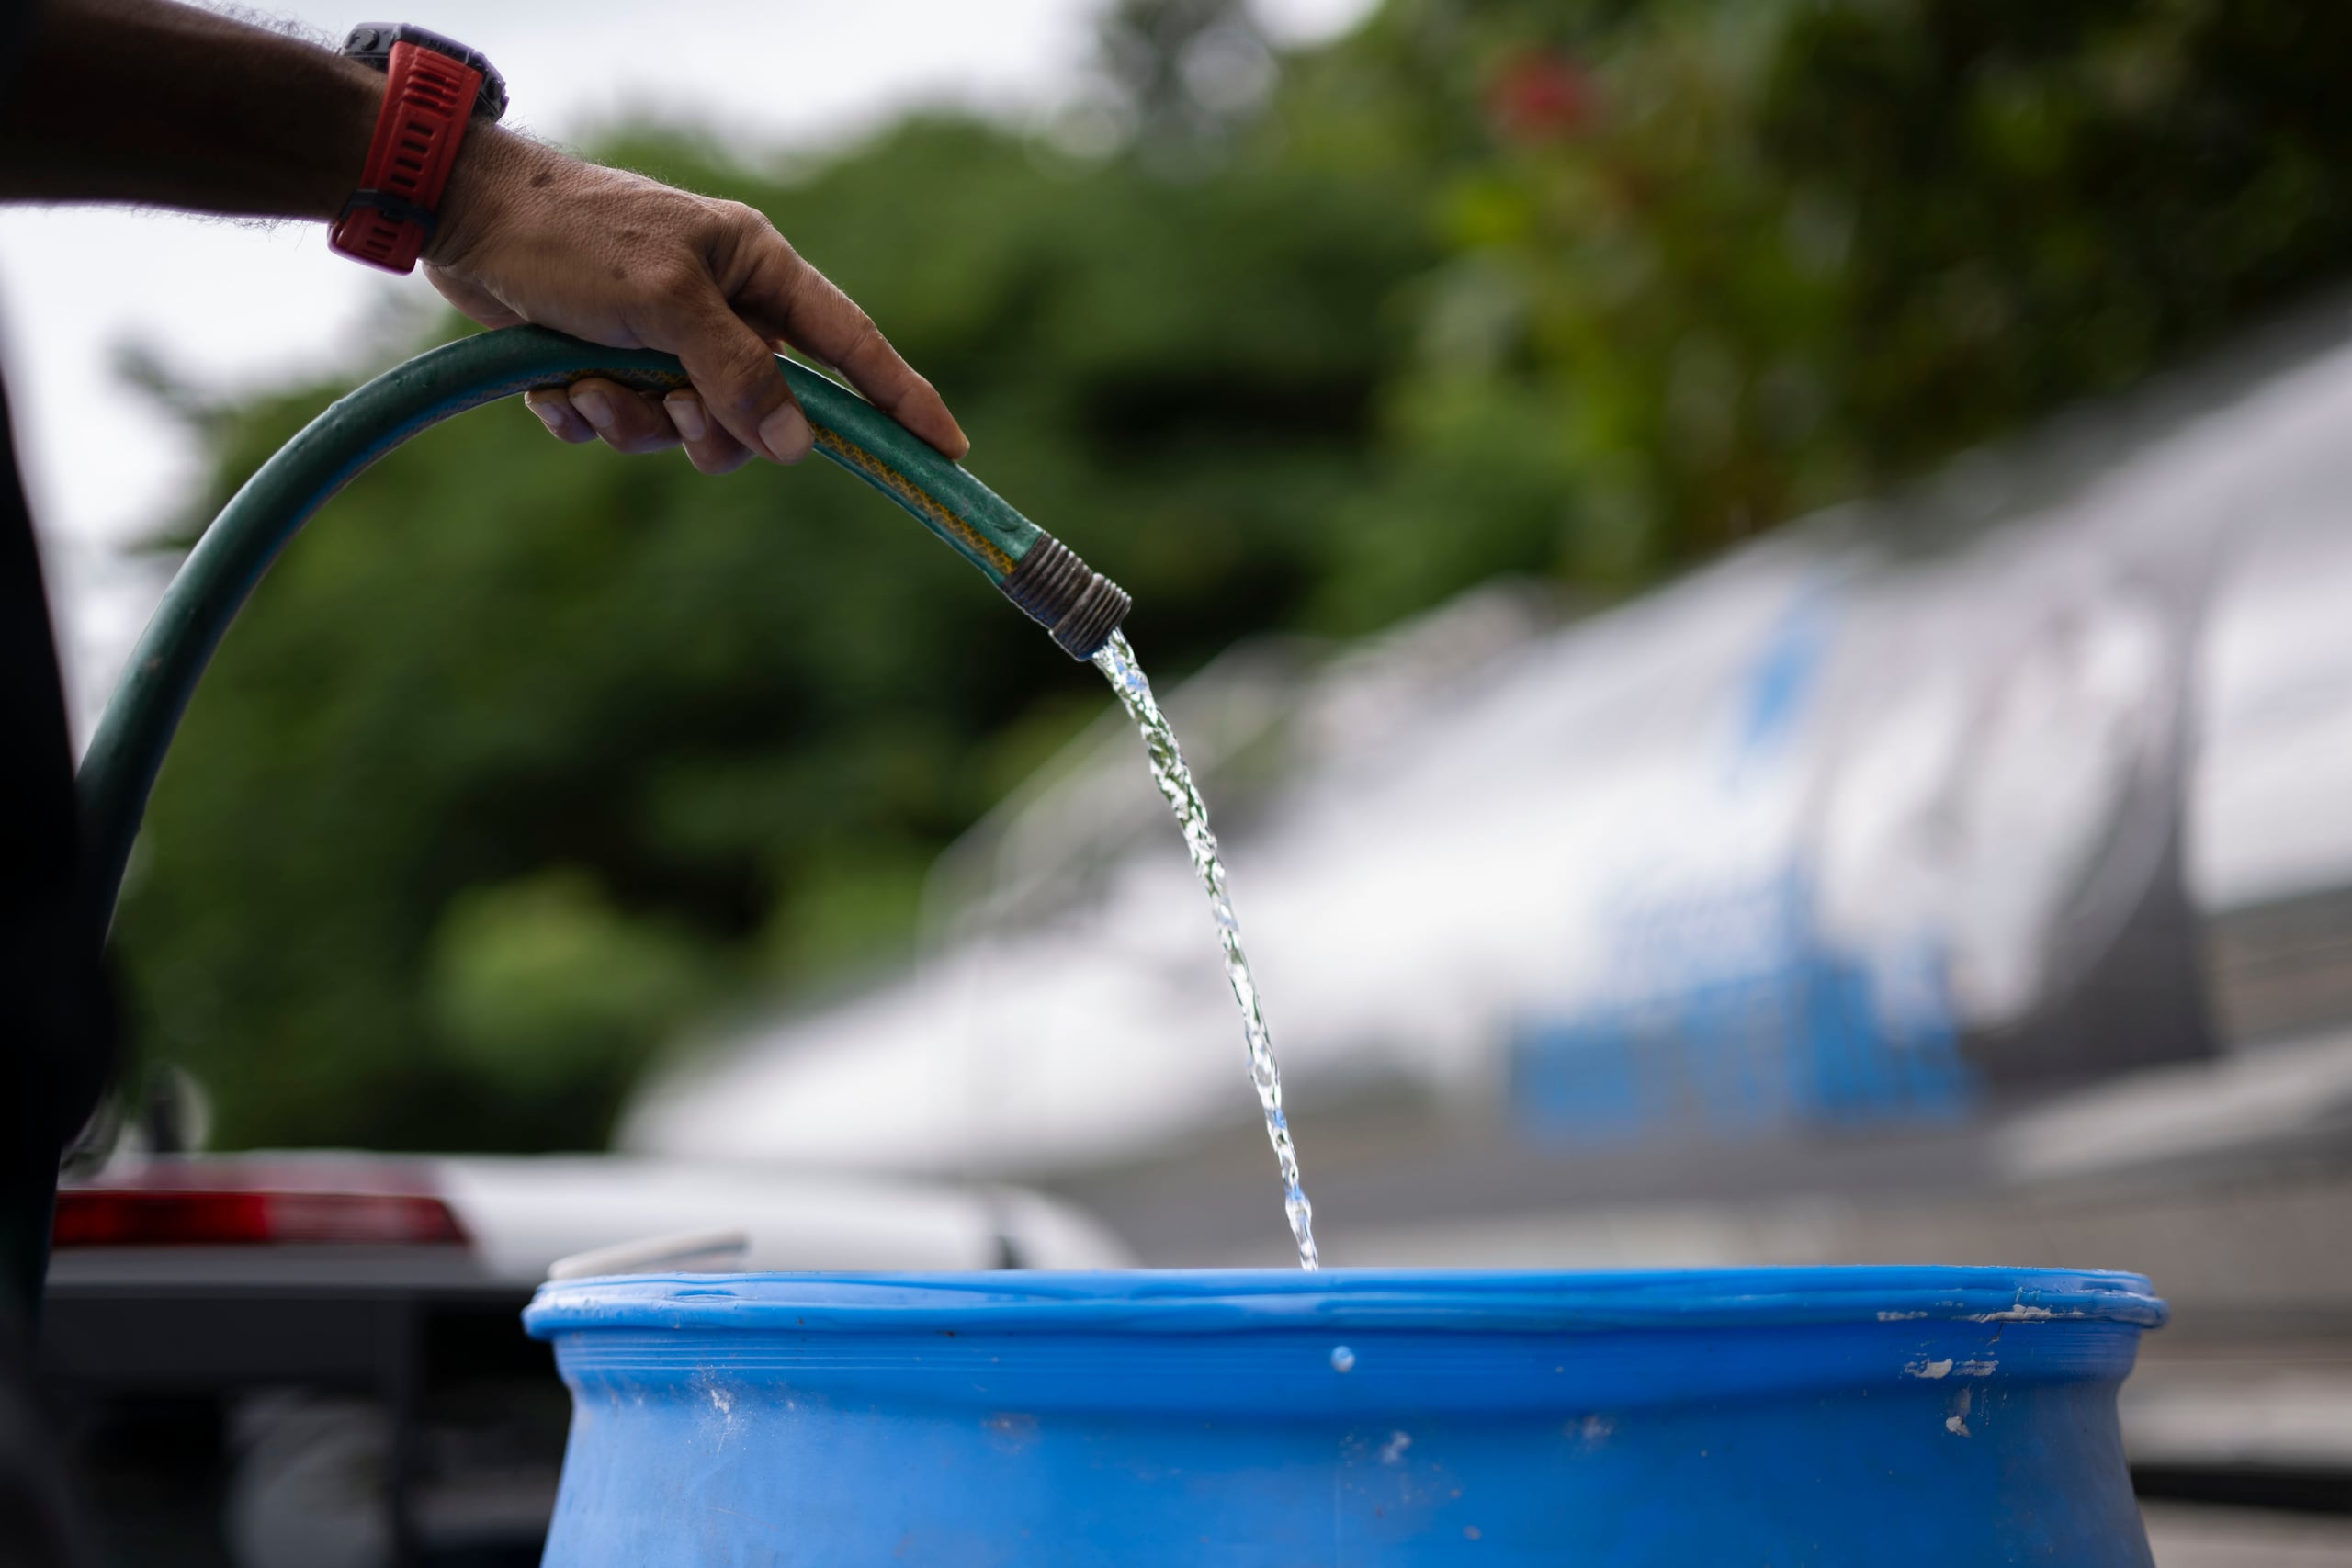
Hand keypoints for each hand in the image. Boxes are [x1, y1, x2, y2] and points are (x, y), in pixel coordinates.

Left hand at [423, 130, 967, 474]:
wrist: (463, 221)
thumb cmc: (573, 239)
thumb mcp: (665, 303)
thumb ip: (738, 374)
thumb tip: (800, 446)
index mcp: (757, 272)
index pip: (851, 346)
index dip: (901, 400)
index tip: (948, 449)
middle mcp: (721, 309)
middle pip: (762, 415)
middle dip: (709, 427)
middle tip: (669, 407)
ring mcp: (666, 342)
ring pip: (687, 432)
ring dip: (634, 424)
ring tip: (587, 387)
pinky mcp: (609, 367)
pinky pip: (625, 431)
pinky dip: (588, 420)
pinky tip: (552, 386)